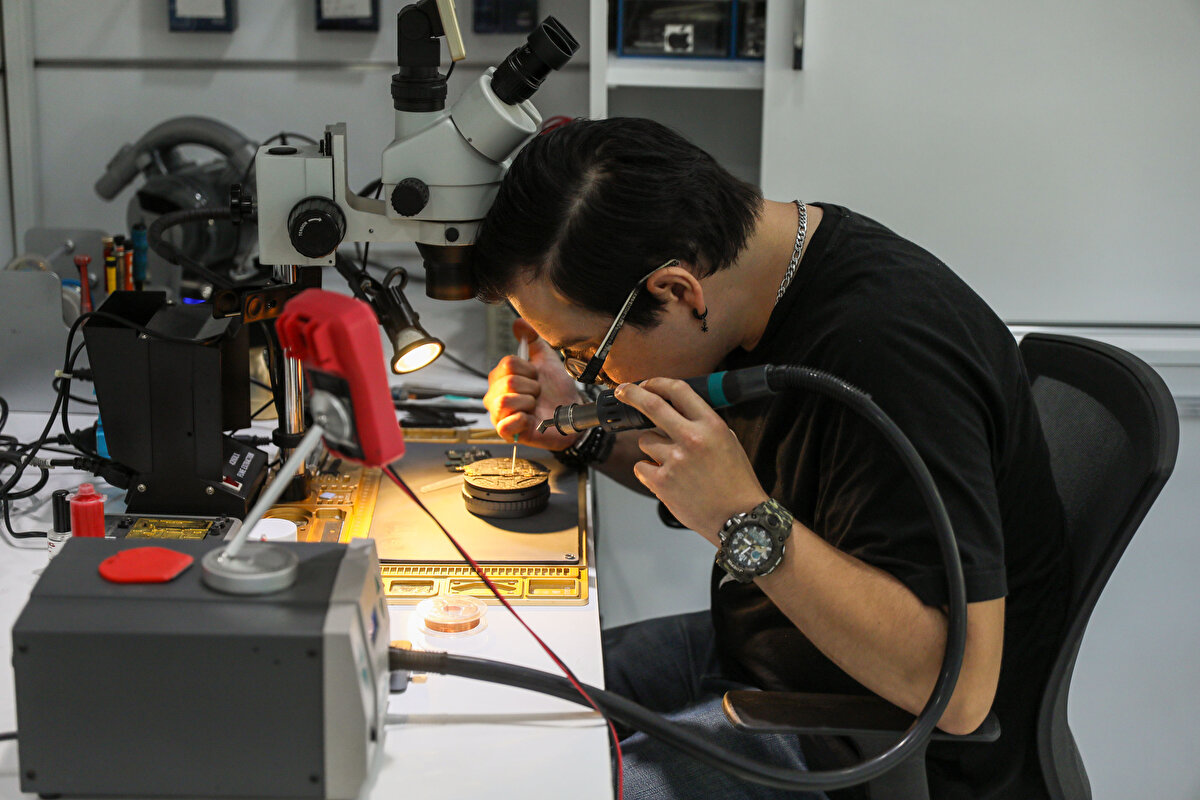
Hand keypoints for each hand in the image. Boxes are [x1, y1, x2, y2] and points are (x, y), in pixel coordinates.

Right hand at [484, 319, 586, 450]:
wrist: (570, 413)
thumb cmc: (556, 390)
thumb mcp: (545, 360)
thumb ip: (532, 340)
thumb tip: (518, 322)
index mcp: (501, 378)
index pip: (508, 364)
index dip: (529, 370)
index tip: (537, 377)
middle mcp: (495, 396)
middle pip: (509, 382)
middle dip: (531, 387)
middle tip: (538, 393)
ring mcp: (499, 415)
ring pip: (506, 401)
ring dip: (529, 402)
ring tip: (535, 406)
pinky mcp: (507, 433)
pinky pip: (505, 424)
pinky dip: (522, 420)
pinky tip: (530, 419)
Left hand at [615, 378, 768, 544]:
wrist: (738, 516)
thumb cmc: (735, 482)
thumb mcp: (727, 441)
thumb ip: (702, 424)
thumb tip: (677, 411)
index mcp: (710, 425)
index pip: (679, 391)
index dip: (658, 383)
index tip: (647, 384)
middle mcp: (691, 438)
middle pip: (651, 405)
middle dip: (631, 394)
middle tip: (622, 391)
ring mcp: (674, 460)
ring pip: (645, 441)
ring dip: (652, 448)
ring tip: (672, 463)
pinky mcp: (662, 481)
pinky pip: (641, 466)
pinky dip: (648, 471)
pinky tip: (666, 478)